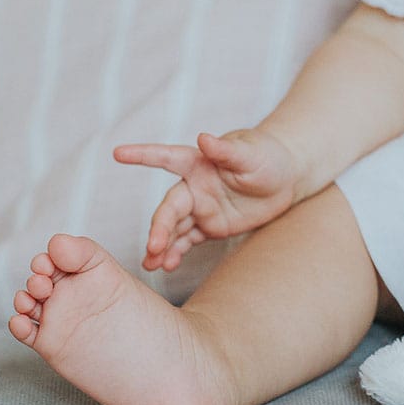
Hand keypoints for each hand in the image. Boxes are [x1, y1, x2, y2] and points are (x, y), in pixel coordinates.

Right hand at [114, 129, 298, 271]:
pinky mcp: (209, 227)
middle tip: (153, 246)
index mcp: (198, 162)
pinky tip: (166, 266)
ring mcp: (200, 208)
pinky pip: (187, 242)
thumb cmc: (266, 156)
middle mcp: (193, 186)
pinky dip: (175, 254)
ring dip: (160, 245)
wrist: (286, 179)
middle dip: (159, 227)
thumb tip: (203, 137)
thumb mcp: (250, 153)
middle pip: (169, 208)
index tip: (117, 153)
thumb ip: (226, 150)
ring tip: (151, 264)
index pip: (166, 157)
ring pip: (173, 229)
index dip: (142, 155)